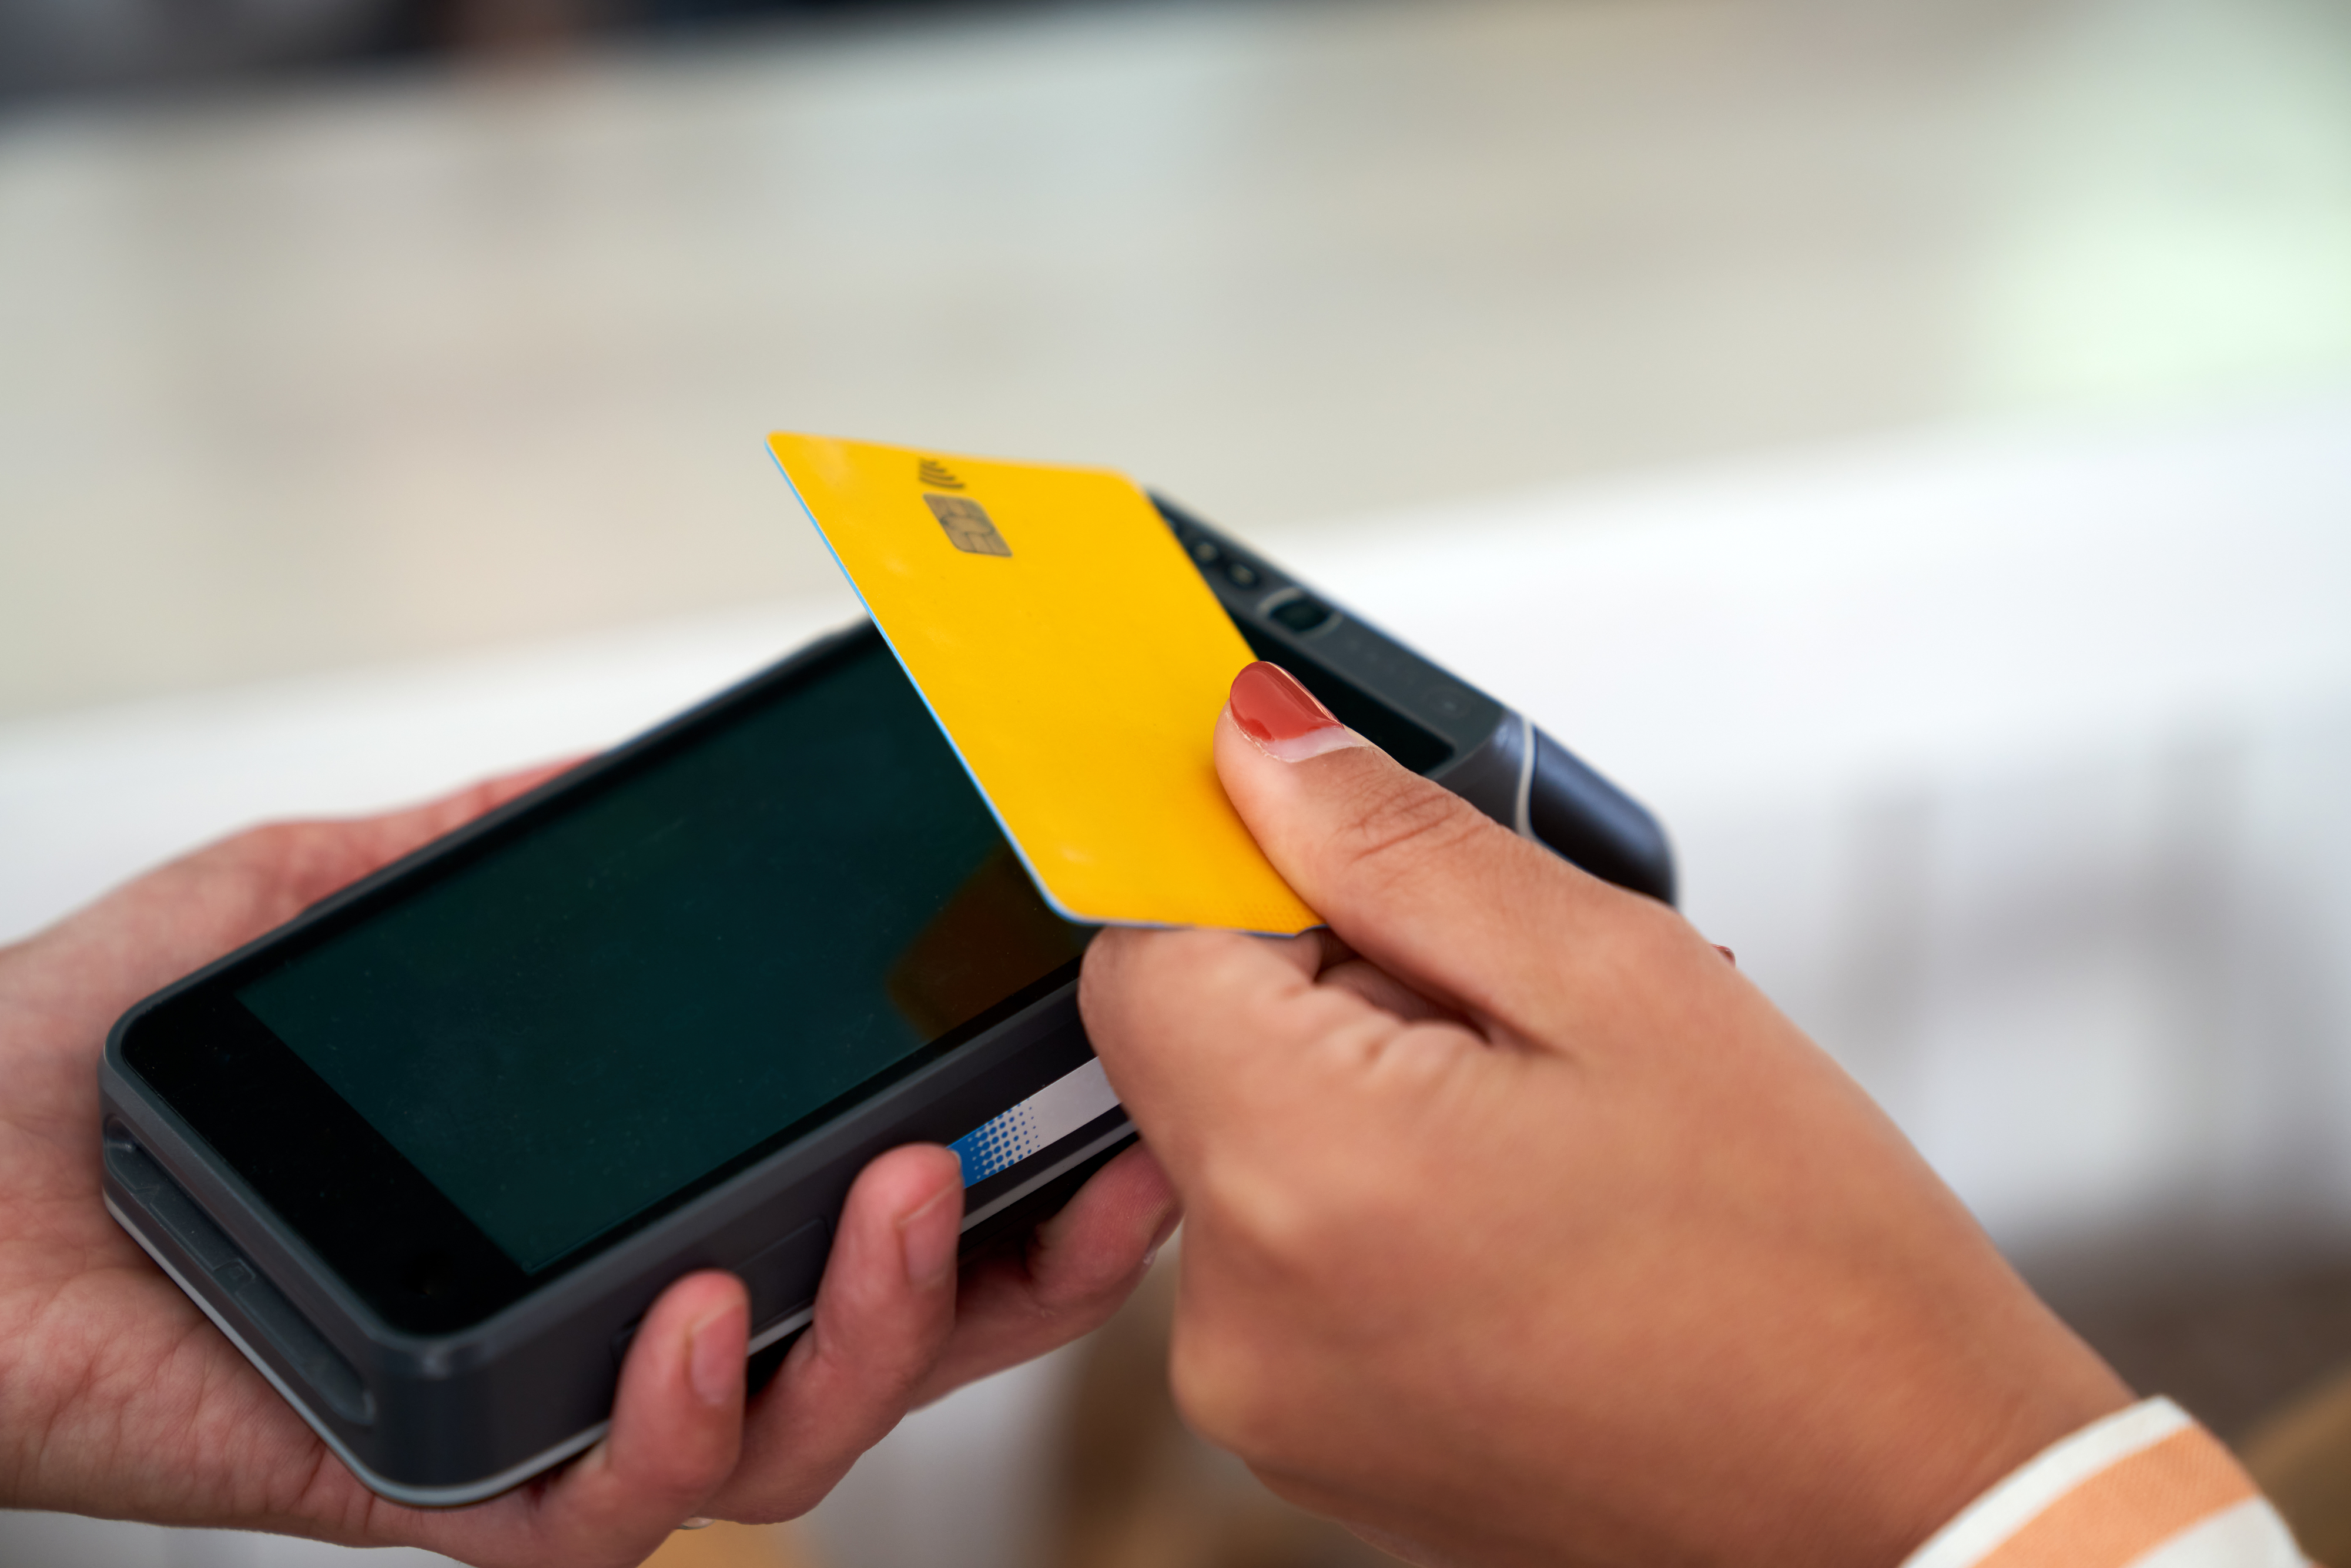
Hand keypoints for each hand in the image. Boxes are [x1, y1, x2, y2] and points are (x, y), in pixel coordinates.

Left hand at [0, 768, 1176, 1565]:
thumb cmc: (88, 1050)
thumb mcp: (323, 893)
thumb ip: (476, 840)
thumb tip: (614, 774)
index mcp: (618, 1190)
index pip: (852, 1198)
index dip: (1002, 1171)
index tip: (1102, 1090)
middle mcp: (613, 1318)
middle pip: (879, 1341)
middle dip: (1023, 1281)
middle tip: (1101, 1186)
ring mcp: (540, 1413)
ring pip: (786, 1437)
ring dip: (882, 1332)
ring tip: (900, 1209)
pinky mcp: (443, 1490)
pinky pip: (608, 1515)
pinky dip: (679, 1425)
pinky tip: (695, 1320)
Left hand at [1079, 664, 2128, 1567]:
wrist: (1895, 1490)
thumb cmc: (1802, 1268)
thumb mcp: (1612, 977)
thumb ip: (1392, 843)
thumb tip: (1254, 743)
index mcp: (1301, 1176)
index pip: (1137, 949)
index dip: (1248, 884)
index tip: (1356, 873)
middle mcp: (1241, 1317)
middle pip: (1188, 1052)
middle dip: (1327, 996)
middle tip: (1509, 1025)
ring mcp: (1264, 1401)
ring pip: (1240, 1150)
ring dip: (1356, 1100)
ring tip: (1536, 1137)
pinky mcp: (1303, 1442)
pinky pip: (1283, 1258)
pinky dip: (1368, 1203)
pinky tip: (1513, 1217)